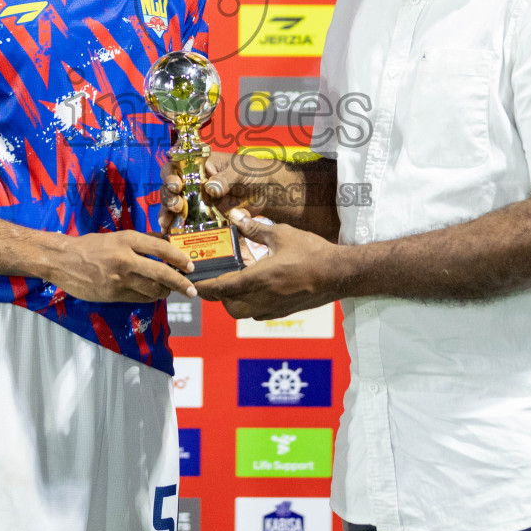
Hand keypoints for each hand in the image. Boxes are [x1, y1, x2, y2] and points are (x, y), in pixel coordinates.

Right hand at [46, 231, 195, 302]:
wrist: (62, 260)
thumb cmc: (90, 246)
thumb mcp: (117, 237)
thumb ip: (141, 242)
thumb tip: (166, 245)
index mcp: (127, 239)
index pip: (162, 249)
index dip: (179, 259)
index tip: (190, 266)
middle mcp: (125, 258)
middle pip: (162, 273)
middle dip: (181, 283)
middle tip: (192, 289)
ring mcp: (119, 278)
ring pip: (152, 290)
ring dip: (165, 292)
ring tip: (169, 290)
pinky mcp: (113, 294)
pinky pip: (139, 298)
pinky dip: (150, 297)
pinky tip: (152, 294)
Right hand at [159, 150, 285, 232]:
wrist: (268, 192)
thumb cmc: (252, 172)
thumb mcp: (240, 170)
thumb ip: (225, 178)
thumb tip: (211, 189)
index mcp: (199, 166)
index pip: (176, 166)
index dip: (170, 174)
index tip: (176, 185)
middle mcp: (193, 183)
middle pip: (170, 188)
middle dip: (168, 197)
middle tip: (176, 205)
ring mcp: (197, 201)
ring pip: (174, 206)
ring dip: (167, 214)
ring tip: (166, 223)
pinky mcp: (204, 217)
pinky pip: (187, 223)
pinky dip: (177, 228)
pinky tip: (170, 233)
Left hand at [193, 213, 343, 319]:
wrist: (339, 274)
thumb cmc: (313, 253)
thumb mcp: (282, 234)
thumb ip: (255, 229)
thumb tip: (235, 217)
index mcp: (259, 279)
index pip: (221, 288)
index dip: (203, 286)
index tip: (191, 282)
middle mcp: (263, 298)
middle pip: (227, 305)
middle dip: (217, 295)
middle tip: (214, 277)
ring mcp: (273, 308)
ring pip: (241, 311)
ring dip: (233, 299)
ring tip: (236, 279)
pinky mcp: (282, 312)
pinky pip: (256, 311)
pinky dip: (249, 301)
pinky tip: (256, 284)